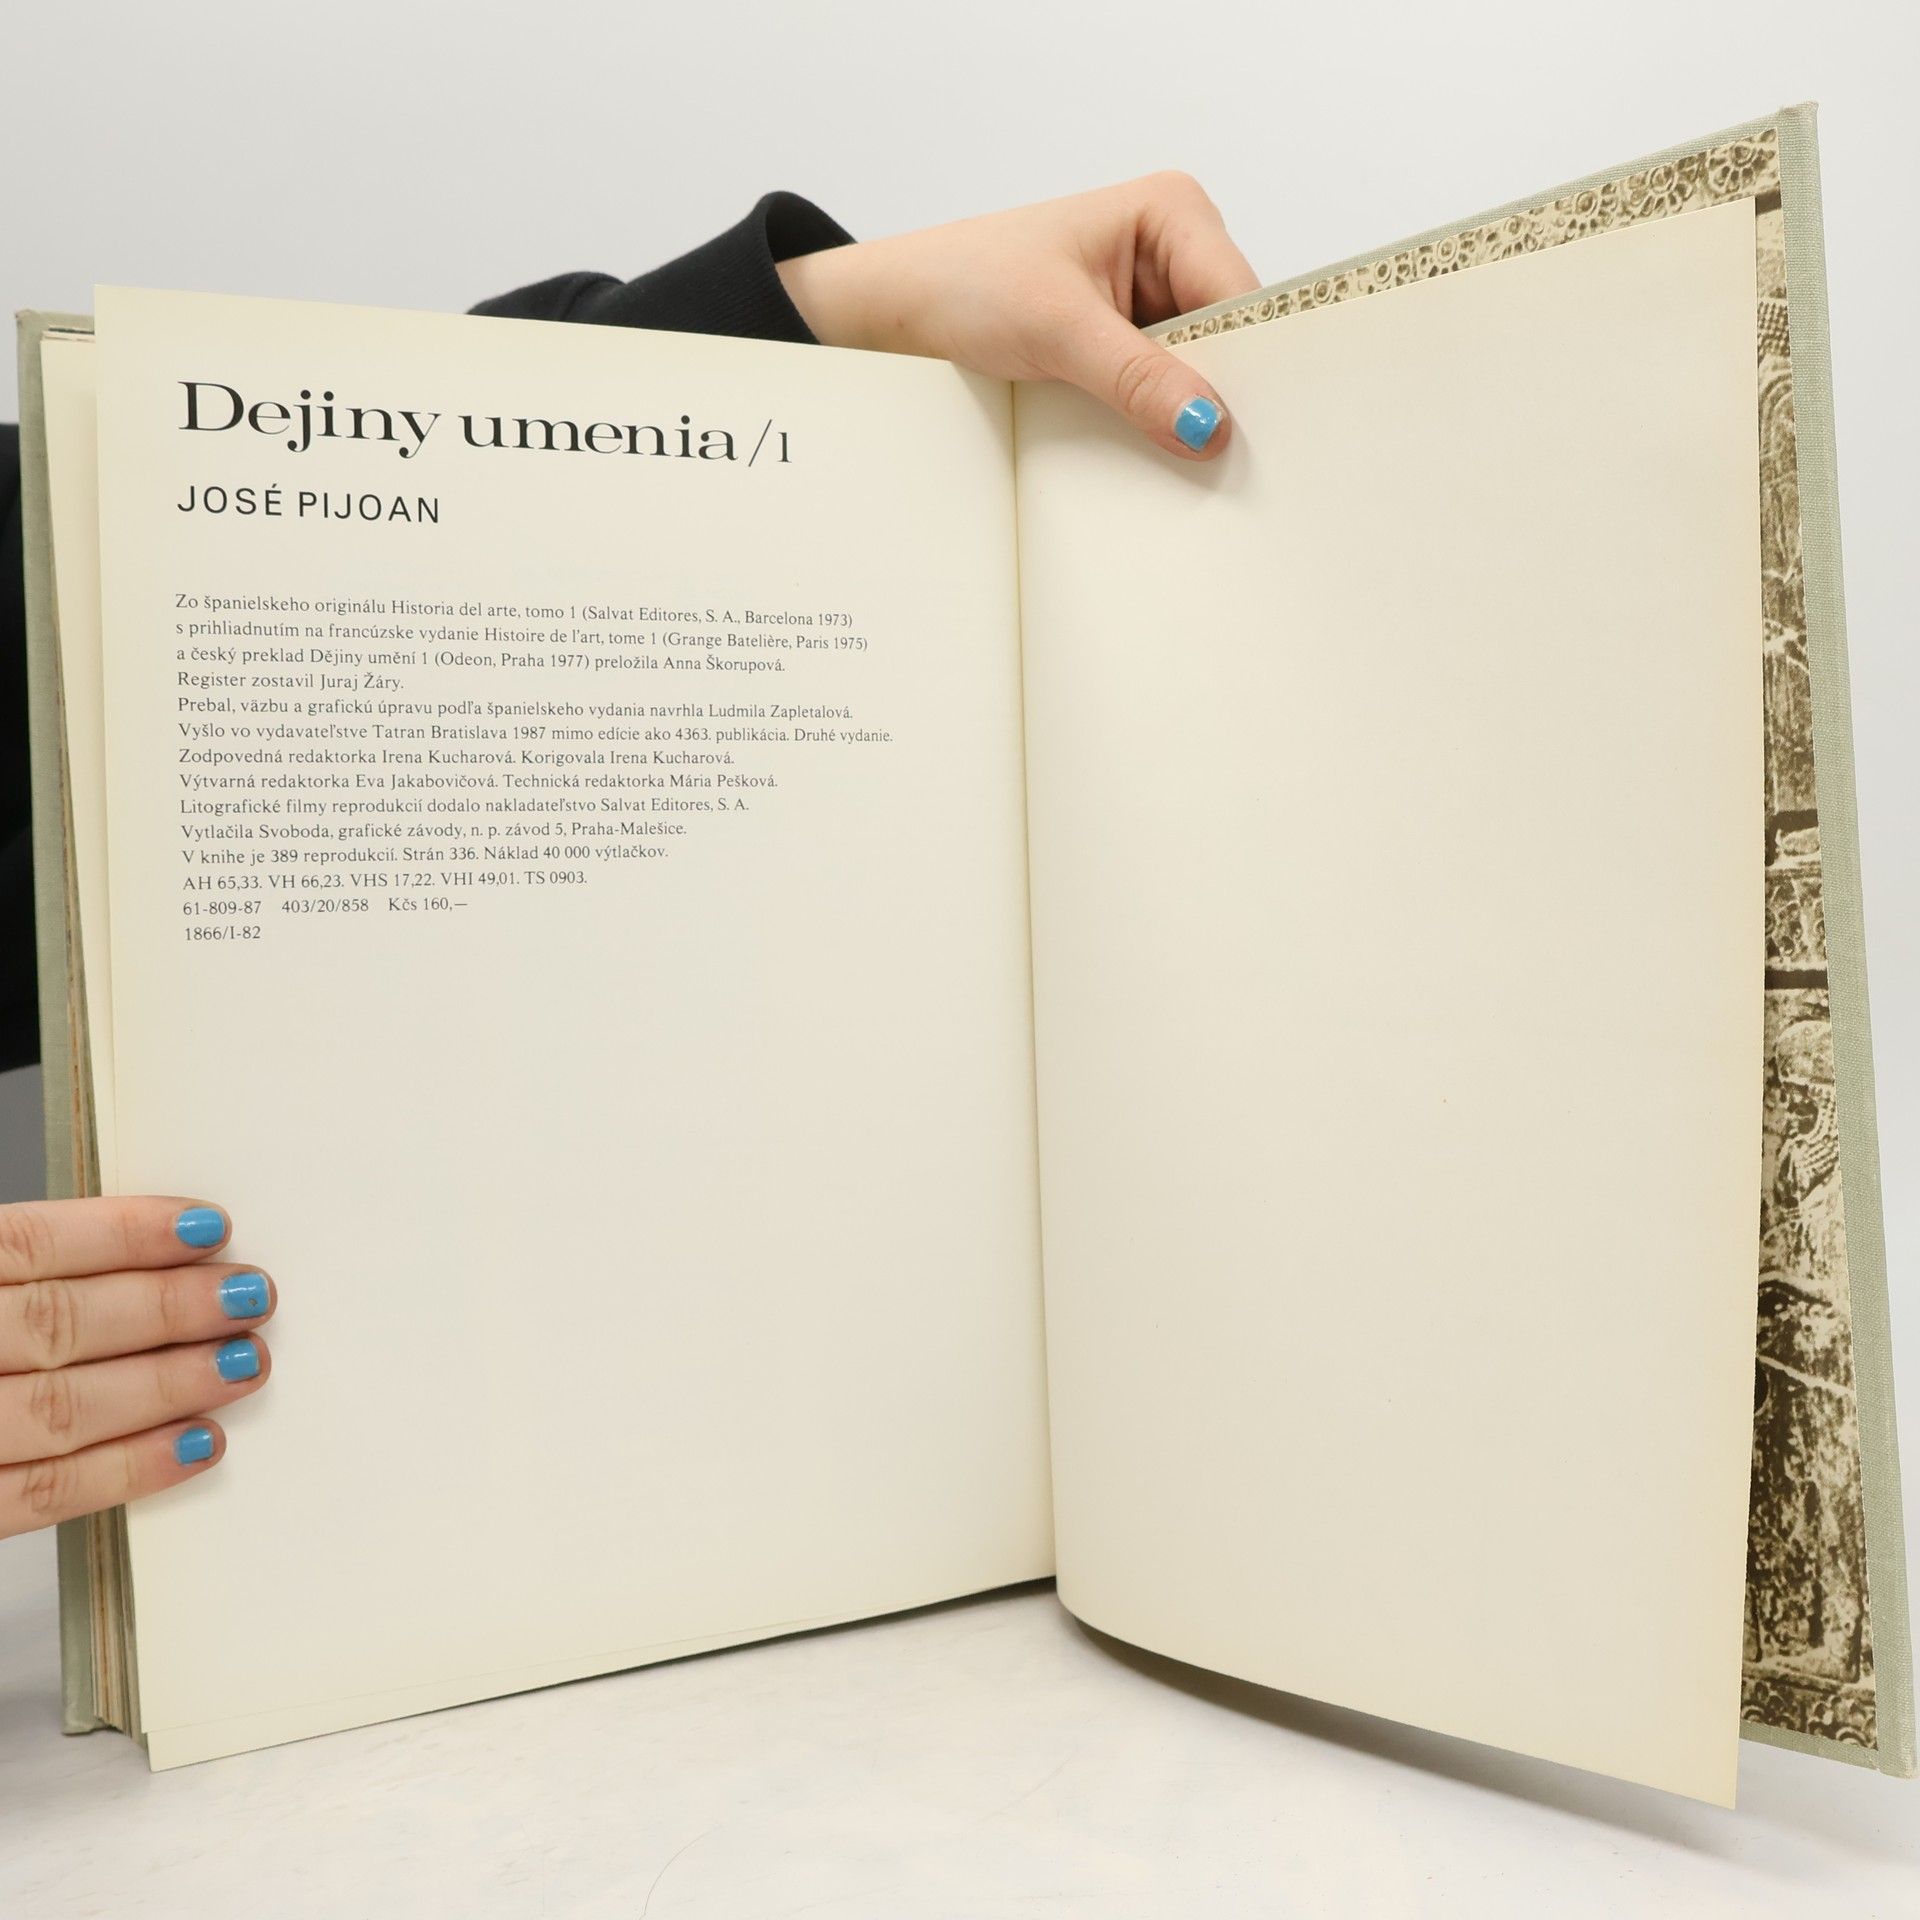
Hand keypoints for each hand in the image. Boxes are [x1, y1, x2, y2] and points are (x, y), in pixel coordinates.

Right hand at [0, 1198, 273, 1538]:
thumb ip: (13, 1275)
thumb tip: (131, 1257)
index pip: (24, 1243)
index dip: (122, 1233)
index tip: (207, 1225)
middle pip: (53, 1325)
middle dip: (165, 1309)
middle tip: (249, 1295)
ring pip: (58, 1410)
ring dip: (165, 1385)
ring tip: (241, 1362)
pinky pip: (40, 1495)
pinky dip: (127, 1470)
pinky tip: (196, 1444)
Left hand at [777, 173, 1259, 460]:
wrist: (903, 309)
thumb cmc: (966, 282)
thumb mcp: (1058, 330)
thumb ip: (1137, 378)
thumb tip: (1207, 426)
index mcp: (1171, 211)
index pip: (1240, 295)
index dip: (1249, 363)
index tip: (1249, 427)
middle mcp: (1172, 247)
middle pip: (1229, 334)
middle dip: (1218, 390)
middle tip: (1221, 454)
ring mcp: (1152, 298)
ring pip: (1199, 369)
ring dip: (1183, 410)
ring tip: (1187, 457)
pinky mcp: (1127, 341)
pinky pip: (1162, 387)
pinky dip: (1156, 418)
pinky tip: (1156, 447)